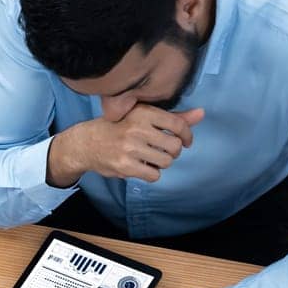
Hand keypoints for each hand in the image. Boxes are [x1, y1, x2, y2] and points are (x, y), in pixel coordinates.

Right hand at [49, 105, 205, 185]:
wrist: (85, 143)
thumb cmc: (118, 127)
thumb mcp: (142, 116)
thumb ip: (173, 117)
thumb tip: (202, 114)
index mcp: (143, 112)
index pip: (178, 125)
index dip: (187, 135)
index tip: (186, 141)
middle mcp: (137, 129)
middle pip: (174, 147)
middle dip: (172, 152)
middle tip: (163, 151)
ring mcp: (130, 148)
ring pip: (166, 162)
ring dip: (161, 163)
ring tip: (150, 158)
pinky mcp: (125, 166)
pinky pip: (154, 175)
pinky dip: (151, 173)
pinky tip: (142, 166)